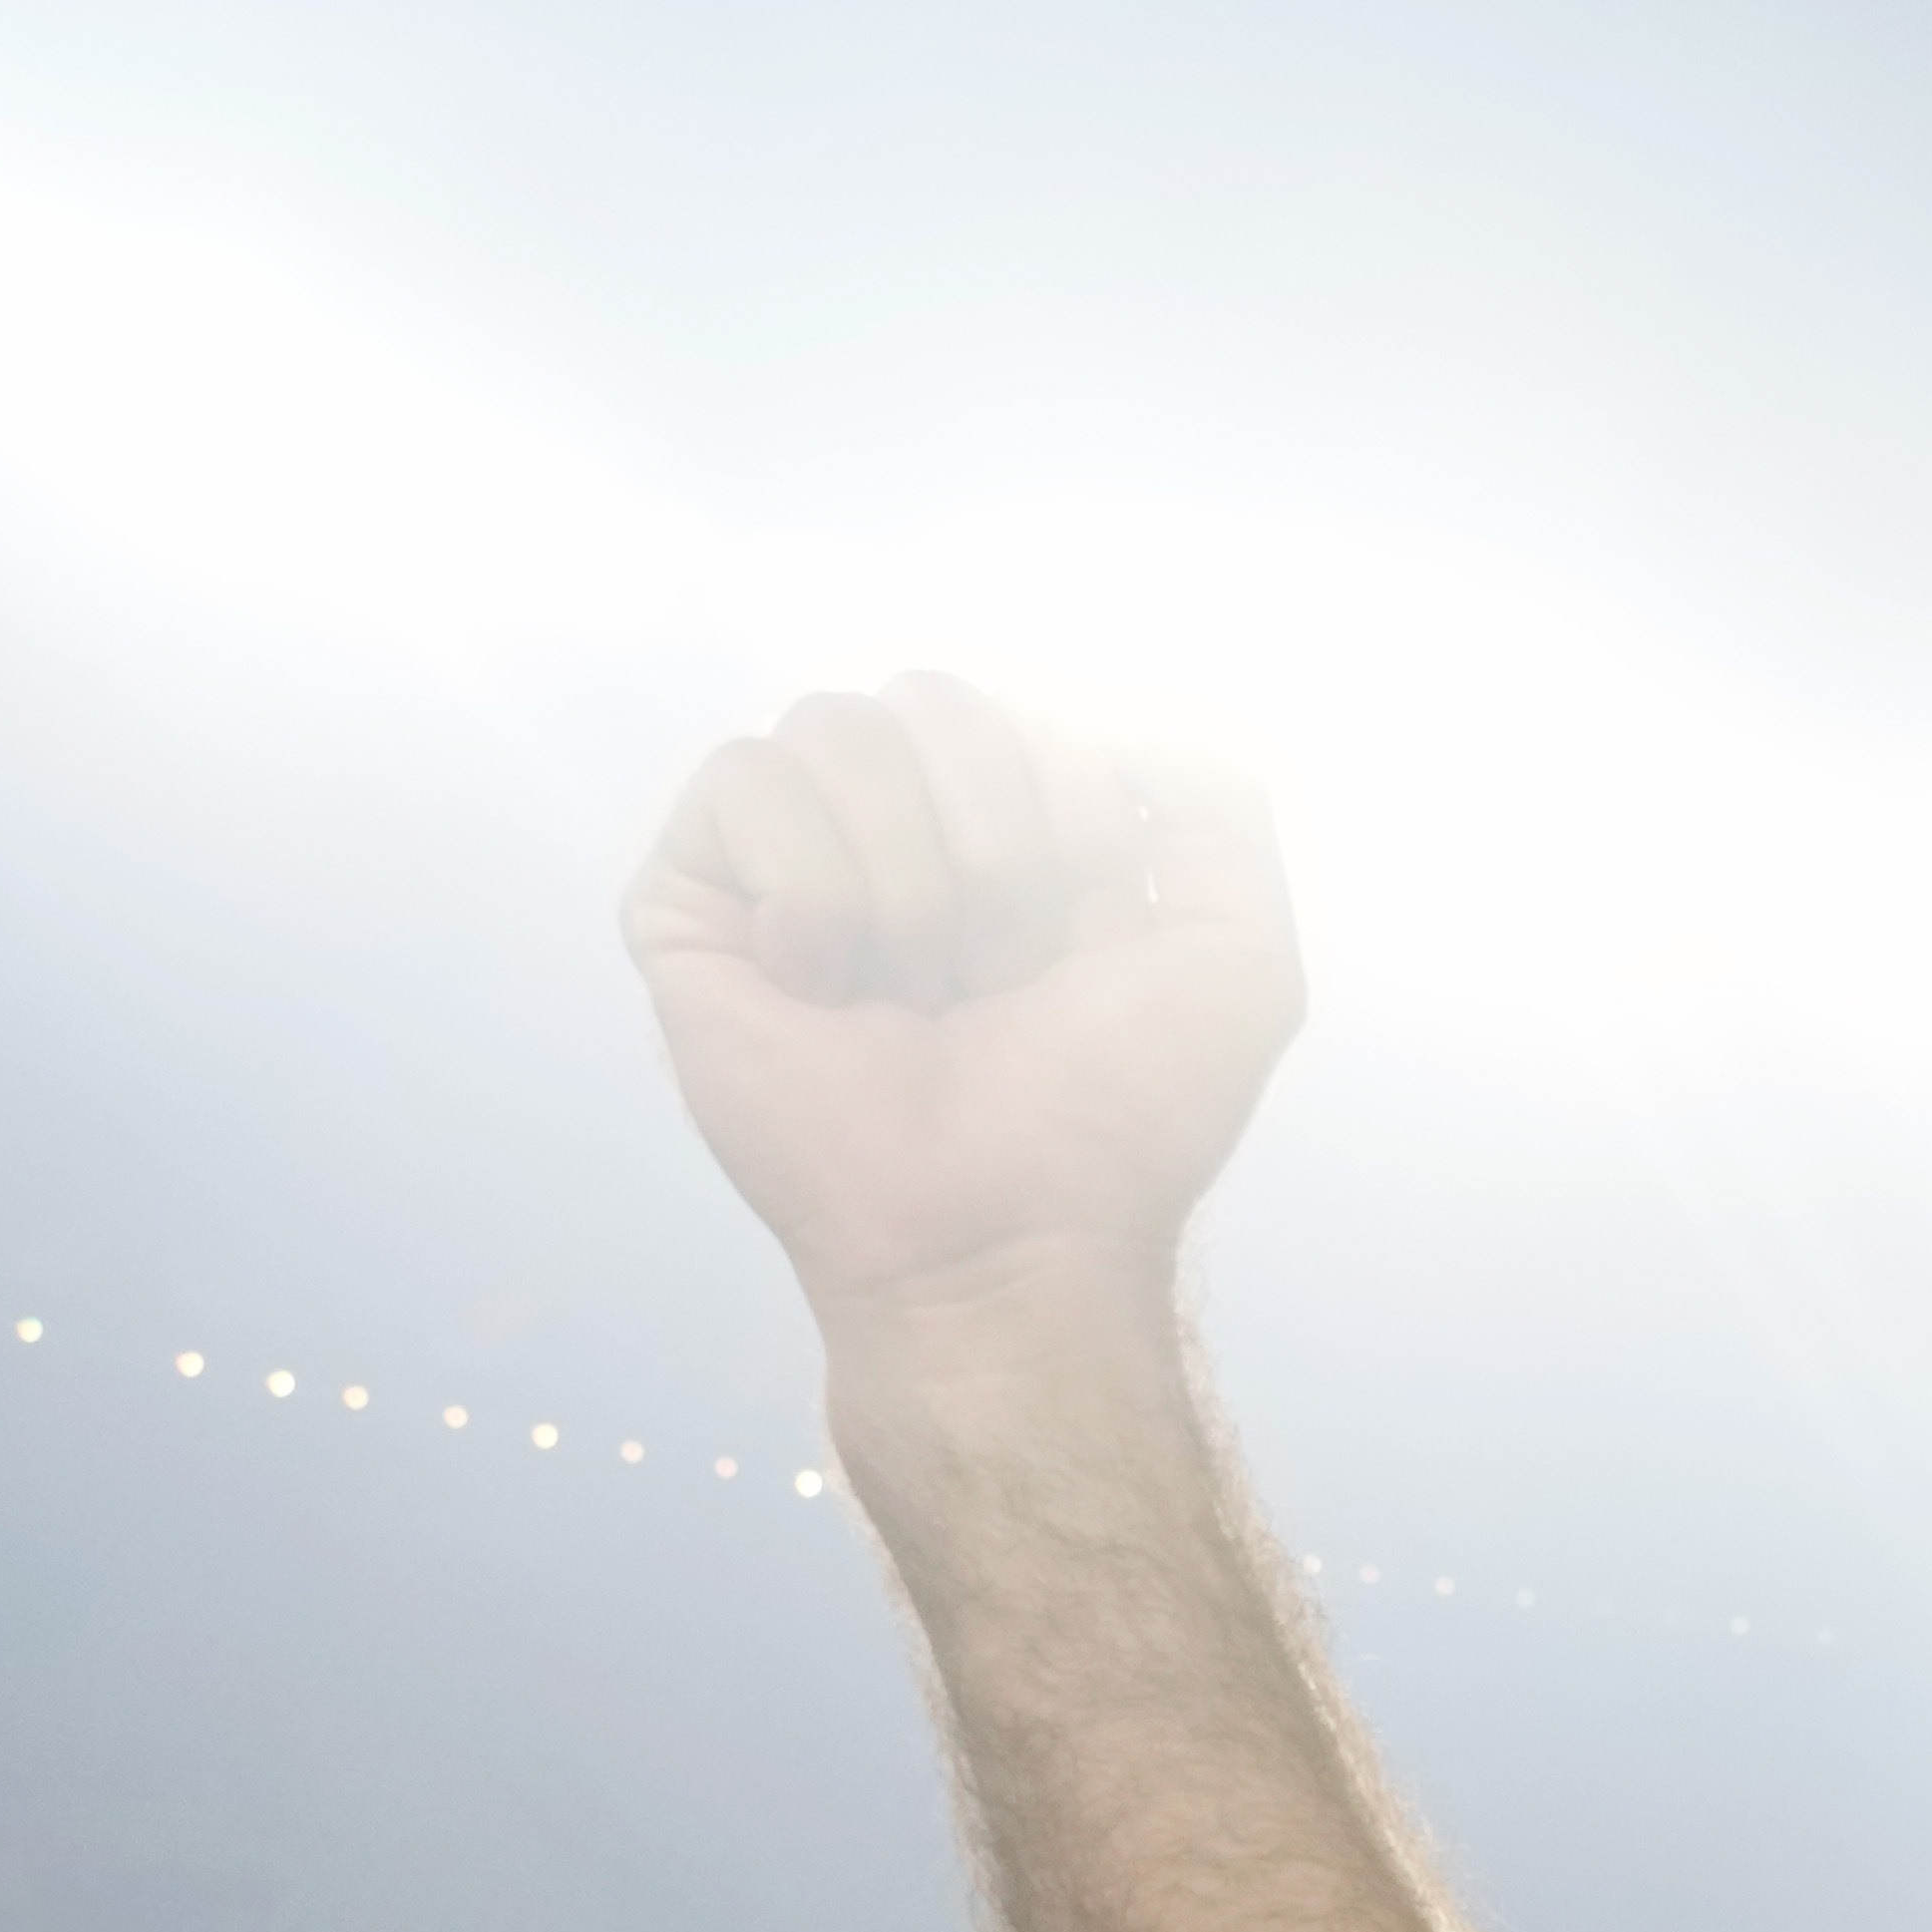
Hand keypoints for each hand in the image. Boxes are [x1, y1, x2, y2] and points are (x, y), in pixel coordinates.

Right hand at [626, 676, 1303, 1330]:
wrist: (1008, 1236)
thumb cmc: (1120, 1120)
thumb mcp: (1239, 953)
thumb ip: (1222, 803)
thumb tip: (1124, 705)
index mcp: (1013, 829)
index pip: (1033, 705)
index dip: (1076, 816)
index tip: (1083, 940)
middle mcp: (899, 831)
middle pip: (932, 695)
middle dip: (995, 841)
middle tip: (994, 974)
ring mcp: (791, 861)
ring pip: (835, 724)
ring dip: (910, 876)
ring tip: (912, 990)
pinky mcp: (693, 900)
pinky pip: (745, 777)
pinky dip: (812, 888)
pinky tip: (822, 984)